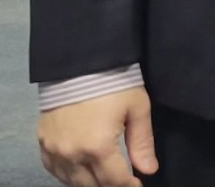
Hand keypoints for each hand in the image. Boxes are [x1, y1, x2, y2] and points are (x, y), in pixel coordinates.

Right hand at [39, 89, 156, 186]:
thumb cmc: (113, 83)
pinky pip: (55, 170)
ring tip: (104, 175)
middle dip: (110, 185)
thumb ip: (142, 142)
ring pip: (72, 181)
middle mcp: (72, 154)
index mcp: (98, 147)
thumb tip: (149, 170)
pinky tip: (81, 170)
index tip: (137, 184)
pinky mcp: (42, 144)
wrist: (78, 64)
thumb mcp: (137, 108)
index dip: (128, 186)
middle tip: (122, 179)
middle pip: (92, 185)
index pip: (114, 181)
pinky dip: (69, 175)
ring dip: (89, 182)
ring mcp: (54, 151)